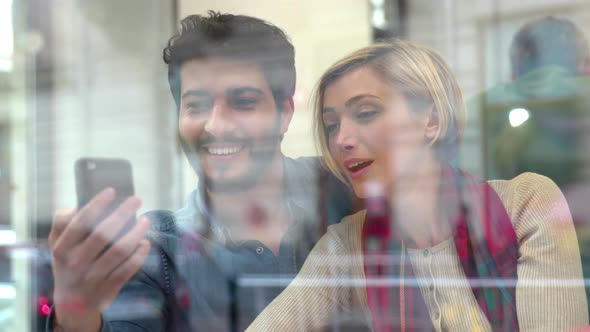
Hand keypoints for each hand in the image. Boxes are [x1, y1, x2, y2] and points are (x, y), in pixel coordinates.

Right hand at [48, 188, 150, 330]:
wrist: (72, 304)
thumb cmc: (68, 264)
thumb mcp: (57, 244)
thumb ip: (61, 223)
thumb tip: (76, 207)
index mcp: (62, 248)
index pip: (80, 222)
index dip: (96, 205)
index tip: (111, 191)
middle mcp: (77, 262)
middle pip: (103, 234)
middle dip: (122, 213)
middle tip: (136, 200)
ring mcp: (93, 276)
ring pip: (119, 251)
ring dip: (136, 233)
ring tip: (146, 220)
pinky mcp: (109, 287)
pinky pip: (128, 268)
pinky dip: (139, 254)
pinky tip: (145, 242)